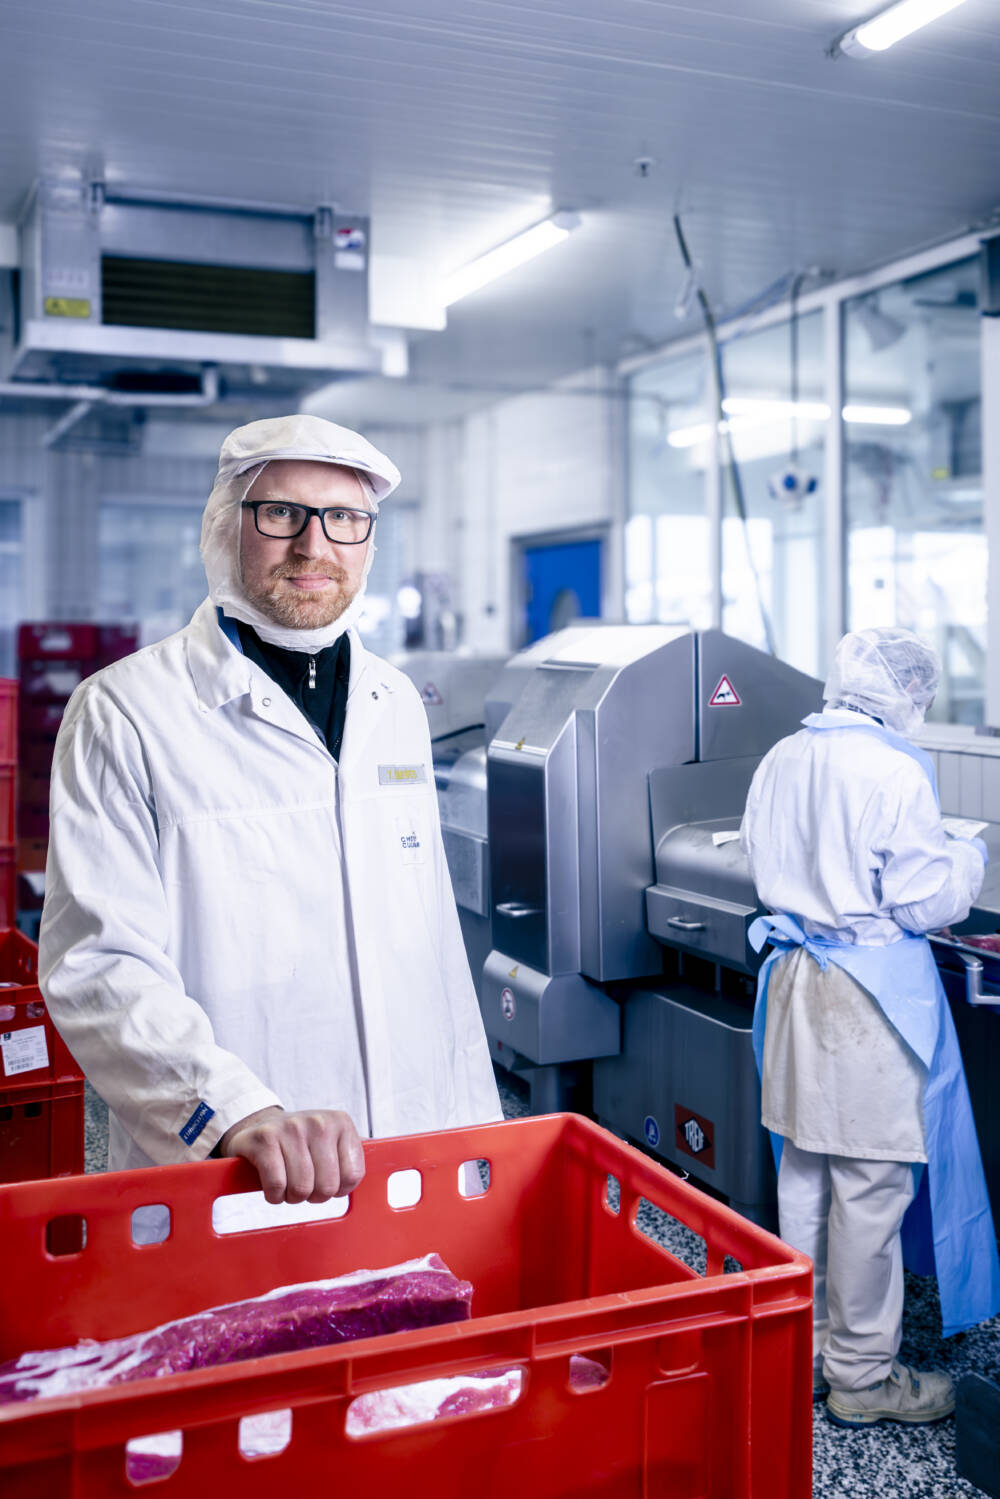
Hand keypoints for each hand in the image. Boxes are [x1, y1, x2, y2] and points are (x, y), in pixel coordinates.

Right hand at [217, 1107, 365, 1205]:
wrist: (259, 1126)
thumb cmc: (301, 1144)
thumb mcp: (332, 1143)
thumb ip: (352, 1160)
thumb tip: (385, 1183)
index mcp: (341, 1123)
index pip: (352, 1177)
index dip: (338, 1190)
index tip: (325, 1181)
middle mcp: (319, 1122)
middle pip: (327, 1187)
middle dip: (313, 1195)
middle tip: (303, 1184)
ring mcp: (291, 1128)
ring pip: (302, 1189)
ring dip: (292, 1197)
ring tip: (287, 1183)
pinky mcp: (265, 1139)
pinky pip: (277, 1186)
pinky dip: (274, 1195)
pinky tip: (272, 1185)